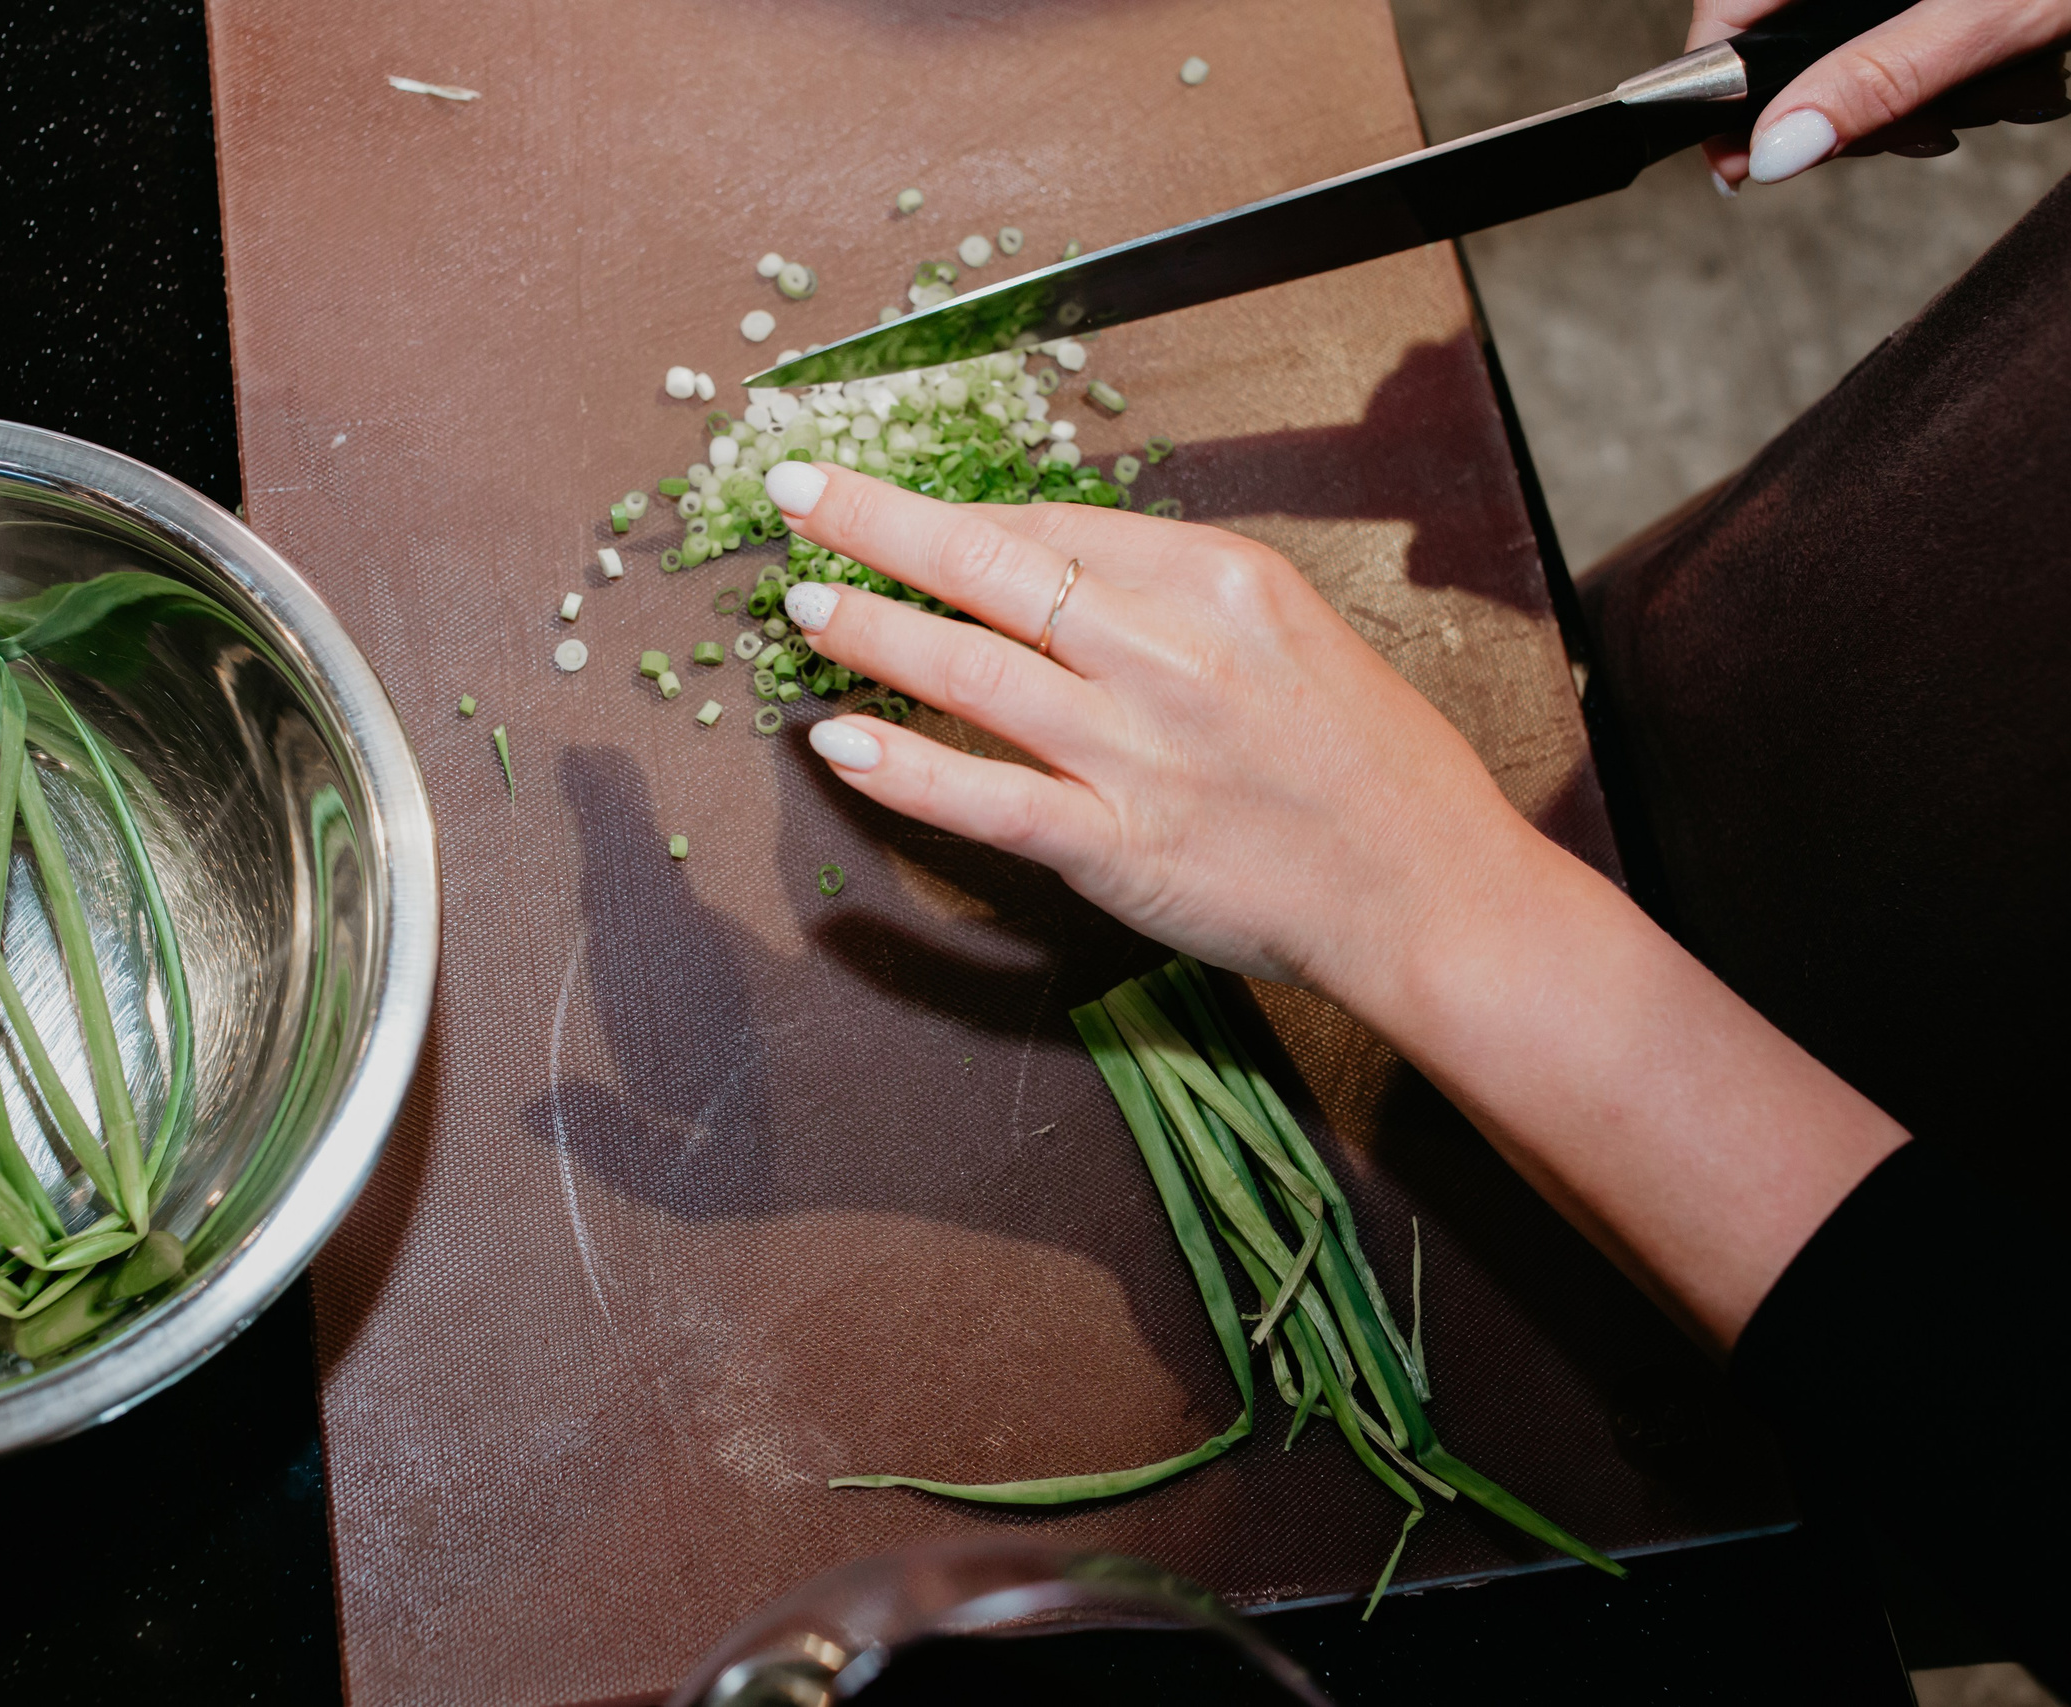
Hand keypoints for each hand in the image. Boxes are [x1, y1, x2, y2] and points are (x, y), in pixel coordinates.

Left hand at [761, 457, 1906, 1350]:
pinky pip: (982, 796)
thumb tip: (1058, 575)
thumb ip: (1179, 599)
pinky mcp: (1116, 845)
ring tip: (802, 604)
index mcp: (1222, 580)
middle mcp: (1170, 651)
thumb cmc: (1373, 765)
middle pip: (993, 568)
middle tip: (799, 497)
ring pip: (969, 669)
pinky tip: (835, 741)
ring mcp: (1137, 749)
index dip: (958, 515)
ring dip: (870, 631)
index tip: (895, 504)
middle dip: (879, 524)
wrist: (1434, 892)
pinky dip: (900, 767)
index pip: (1056, 527)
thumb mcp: (1291, 632)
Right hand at [1694, 0, 2070, 187]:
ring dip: (1935, 93)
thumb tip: (1775, 149)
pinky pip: (1931, 41)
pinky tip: (2025, 68)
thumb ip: (1877, 81)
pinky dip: (1978, 70)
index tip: (1740, 164)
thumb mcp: (1991, 15)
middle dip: (1860, 103)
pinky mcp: (1960, 0)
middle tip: (1920, 131)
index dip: (1725, 94)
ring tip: (2008, 84)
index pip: (1733, 10)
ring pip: (1874, 50)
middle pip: (1803, 41)